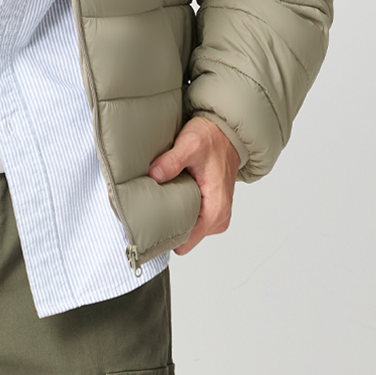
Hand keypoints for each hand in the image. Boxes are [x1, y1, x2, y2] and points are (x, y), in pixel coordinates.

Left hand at [148, 117, 240, 255]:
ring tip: (161, 198)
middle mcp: (219, 217)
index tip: (149, 225)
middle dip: (168, 224)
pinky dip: (181, 209)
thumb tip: (154, 175)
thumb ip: (172, 161)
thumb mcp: (190, 145)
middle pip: (186, 239)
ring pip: (188, 230)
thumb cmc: (212, 139)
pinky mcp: (211, 208)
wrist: (226, 132)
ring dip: (175, 216)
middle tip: (150, 207)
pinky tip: (172, 195)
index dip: (167, 236)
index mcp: (216, 209)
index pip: (187, 242)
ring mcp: (216, 214)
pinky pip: (192, 219)